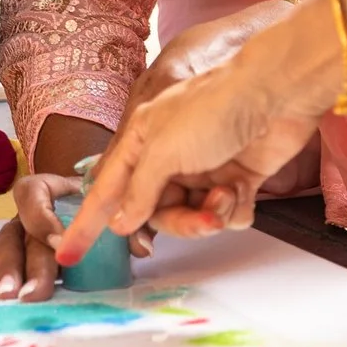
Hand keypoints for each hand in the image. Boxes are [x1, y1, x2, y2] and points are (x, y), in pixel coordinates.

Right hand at [0, 172, 153, 302]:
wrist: (98, 208)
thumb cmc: (104, 203)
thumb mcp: (121, 208)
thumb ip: (132, 222)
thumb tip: (141, 248)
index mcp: (50, 188)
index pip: (33, 194)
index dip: (41, 218)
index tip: (59, 243)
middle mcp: (29, 209)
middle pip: (21, 230)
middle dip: (26, 263)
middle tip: (34, 292)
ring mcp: (20, 229)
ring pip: (5, 245)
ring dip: (6, 271)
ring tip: (9, 296)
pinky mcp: (17, 250)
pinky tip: (1, 294)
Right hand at [55, 14, 333, 265]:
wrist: (276, 93)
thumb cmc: (214, 106)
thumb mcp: (162, 148)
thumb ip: (138, 189)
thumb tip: (120, 222)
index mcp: (140, 142)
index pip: (106, 191)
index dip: (87, 224)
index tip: (69, 253)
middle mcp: (168, 157)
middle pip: (156, 213)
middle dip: (181, 222)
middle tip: (201, 219)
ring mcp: (203, 169)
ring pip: (194, 217)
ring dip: (211, 215)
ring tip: (226, 195)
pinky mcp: (236, 178)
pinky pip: (226, 214)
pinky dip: (234, 209)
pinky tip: (242, 189)